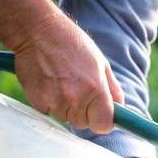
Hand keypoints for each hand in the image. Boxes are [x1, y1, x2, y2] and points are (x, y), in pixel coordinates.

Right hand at [0, 0, 123, 132]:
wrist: (38, 31)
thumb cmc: (72, 43)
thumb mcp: (100, 62)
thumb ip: (112, 89)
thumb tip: (120, 109)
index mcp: (96, 89)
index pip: (103, 125)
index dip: (103, 121)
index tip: (100, 115)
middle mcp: (76, 98)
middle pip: (83, 124)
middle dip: (83, 112)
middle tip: (76, 89)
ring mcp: (55, 101)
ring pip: (65, 118)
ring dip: (65, 107)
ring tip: (61, 82)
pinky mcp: (38, 101)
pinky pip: (48, 111)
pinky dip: (49, 102)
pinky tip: (48, 82)